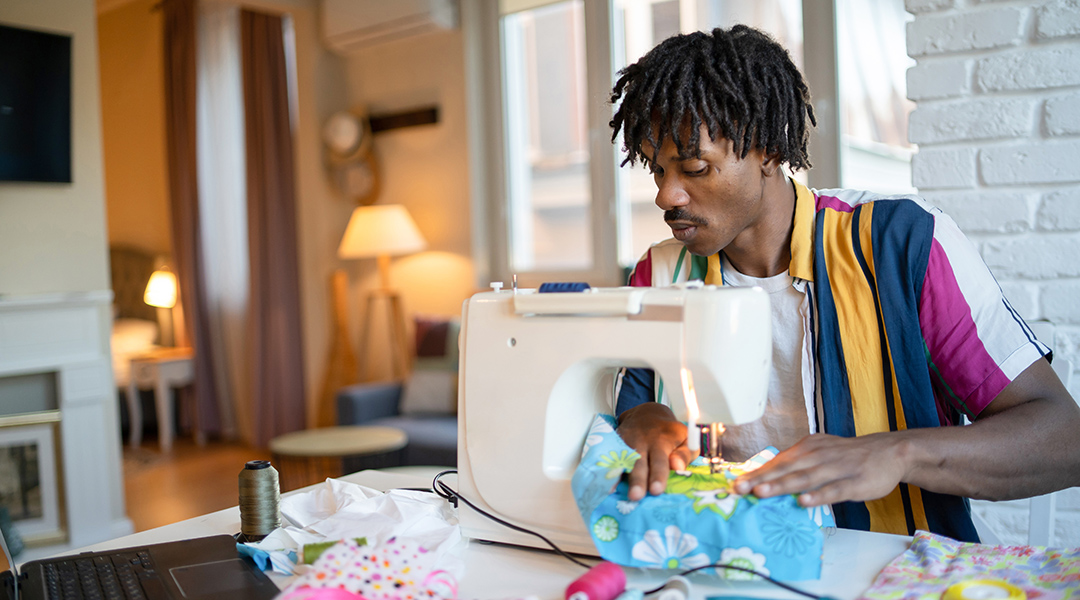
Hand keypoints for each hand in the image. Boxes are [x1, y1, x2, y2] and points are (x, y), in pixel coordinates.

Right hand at [616, 403, 696, 500]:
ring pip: (623, 461)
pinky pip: (610, 458)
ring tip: (618, 493)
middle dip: (638, 480)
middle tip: (636, 496)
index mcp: (662, 440)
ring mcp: (626, 442)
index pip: (660, 460)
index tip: (656, 490)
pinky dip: (607, 470)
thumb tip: (678, 467)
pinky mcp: (614, 444)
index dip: (658, 475)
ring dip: (620, 477)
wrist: (646, 414)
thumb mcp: (686, 438)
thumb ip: (684, 454)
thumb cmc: (670, 433)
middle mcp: (642, 442)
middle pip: (639, 463)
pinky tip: (606, 484)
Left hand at [732, 433, 911, 505]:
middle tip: (740, 489)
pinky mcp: (855, 482)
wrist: (889, 451)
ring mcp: (837, 468)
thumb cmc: (849, 455)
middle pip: (787, 468)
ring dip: (782, 485)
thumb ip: (798, 464)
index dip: (757, 472)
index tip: (737, 483)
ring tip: (762, 493)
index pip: (778, 461)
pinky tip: (803, 501)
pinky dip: (818, 495)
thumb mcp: (820, 452)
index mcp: (808, 448)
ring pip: (806, 478)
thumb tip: (769, 478)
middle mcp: (819, 455)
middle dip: (761, 479)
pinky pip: (834, 489)